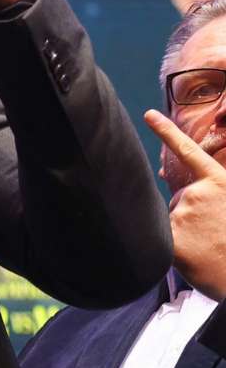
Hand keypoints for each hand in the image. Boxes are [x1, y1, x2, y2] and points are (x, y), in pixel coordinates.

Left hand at [145, 110, 225, 299]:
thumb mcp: (225, 206)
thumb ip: (207, 194)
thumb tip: (177, 187)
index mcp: (219, 183)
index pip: (189, 152)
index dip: (167, 132)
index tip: (149, 114)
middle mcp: (199, 192)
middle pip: (178, 198)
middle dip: (188, 213)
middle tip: (210, 233)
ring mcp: (184, 212)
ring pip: (169, 216)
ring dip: (181, 230)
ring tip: (204, 244)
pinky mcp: (171, 235)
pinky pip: (161, 234)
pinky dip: (172, 244)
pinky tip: (191, 253)